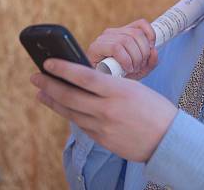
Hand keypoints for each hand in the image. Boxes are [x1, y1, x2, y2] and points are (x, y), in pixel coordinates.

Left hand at [30, 58, 177, 162]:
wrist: (168, 139)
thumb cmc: (155, 109)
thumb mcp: (135, 89)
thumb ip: (110, 86)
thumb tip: (86, 81)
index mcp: (119, 91)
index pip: (85, 77)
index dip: (63, 69)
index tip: (48, 62)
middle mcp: (108, 109)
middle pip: (70, 96)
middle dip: (49, 85)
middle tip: (35, 77)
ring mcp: (103, 127)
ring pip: (70, 112)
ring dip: (53, 101)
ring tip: (42, 92)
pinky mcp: (102, 140)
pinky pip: (81, 124)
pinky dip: (69, 114)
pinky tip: (63, 108)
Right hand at [87, 19, 157, 79]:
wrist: (104, 87)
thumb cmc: (122, 76)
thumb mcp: (141, 69)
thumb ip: (151, 61)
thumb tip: (154, 51)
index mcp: (124, 32)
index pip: (140, 23)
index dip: (150, 33)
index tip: (152, 48)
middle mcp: (113, 32)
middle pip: (136, 33)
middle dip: (143, 51)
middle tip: (140, 65)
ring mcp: (103, 38)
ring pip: (127, 40)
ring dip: (135, 57)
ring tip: (133, 69)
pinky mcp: (95, 47)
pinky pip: (116, 47)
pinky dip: (126, 59)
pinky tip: (127, 68)